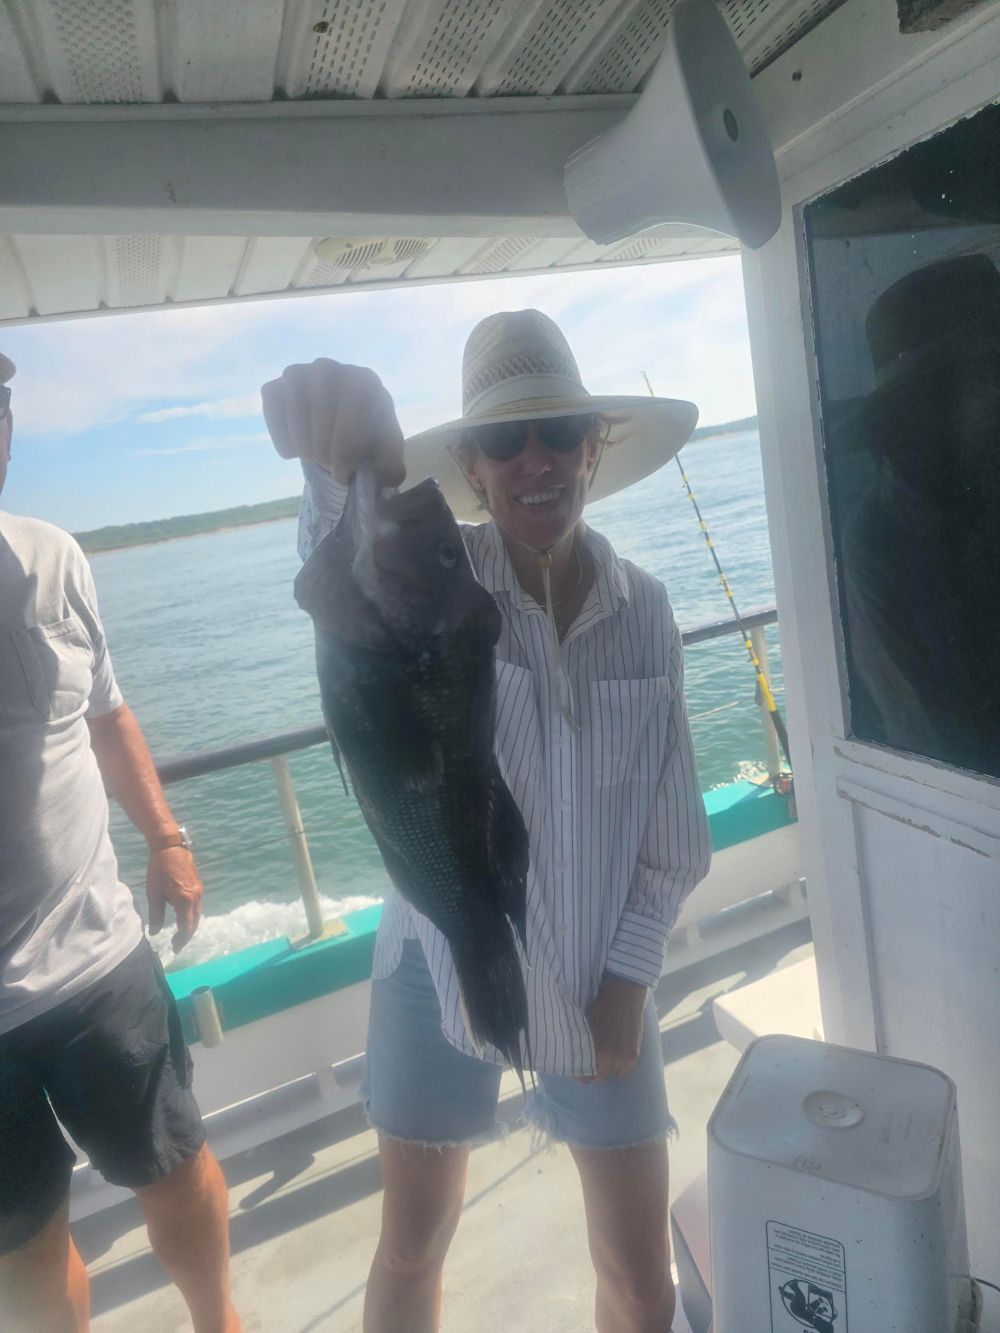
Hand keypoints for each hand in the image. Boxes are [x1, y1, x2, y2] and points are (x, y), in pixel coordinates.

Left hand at [147, 847, 203, 952]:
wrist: (170, 847)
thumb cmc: (159, 869)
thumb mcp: (154, 893)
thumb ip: (156, 915)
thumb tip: (155, 933)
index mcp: (185, 900)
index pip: (186, 926)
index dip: (181, 940)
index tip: (174, 949)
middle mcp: (196, 897)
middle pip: (195, 922)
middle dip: (186, 935)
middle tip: (176, 944)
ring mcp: (199, 890)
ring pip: (198, 914)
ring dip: (190, 925)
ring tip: (179, 934)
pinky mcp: (198, 885)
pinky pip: (197, 905)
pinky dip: (192, 915)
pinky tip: (183, 916)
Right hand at [261, 357, 405, 487]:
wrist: (342, 420)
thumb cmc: (368, 434)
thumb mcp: (387, 453)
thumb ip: (392, 467)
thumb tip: (386, 477)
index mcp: (364, 381)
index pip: (350, 429)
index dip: (345, 461)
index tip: (345, 477)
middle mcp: (329, 369)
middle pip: (321, 432)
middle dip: (326, 459)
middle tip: (332, 465)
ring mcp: (299, 374)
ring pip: (296, 426)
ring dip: (305, 451)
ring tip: (317, 454)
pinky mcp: (274, 386)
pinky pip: (273, 420)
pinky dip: (283, 441)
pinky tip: (296, 446)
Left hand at [579, 974, 647, 1082]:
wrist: (623, 997)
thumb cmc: (600, 1009)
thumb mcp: (585, 1028)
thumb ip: (582, 1046)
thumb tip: (574, 1058)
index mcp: (596, 1054)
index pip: (584, 1076)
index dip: (579, 1072)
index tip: (577, 1068)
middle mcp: (610, 1061)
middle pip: (597, 1078)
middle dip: (592, 1071)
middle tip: (590, 1061)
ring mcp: (624, 1060)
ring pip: (611, 1074)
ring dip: (607, 1068)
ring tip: (604, 1056)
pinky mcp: (634, 1056)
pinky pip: (624, 1071)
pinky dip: (620, 1066)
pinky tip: (616, 1055)